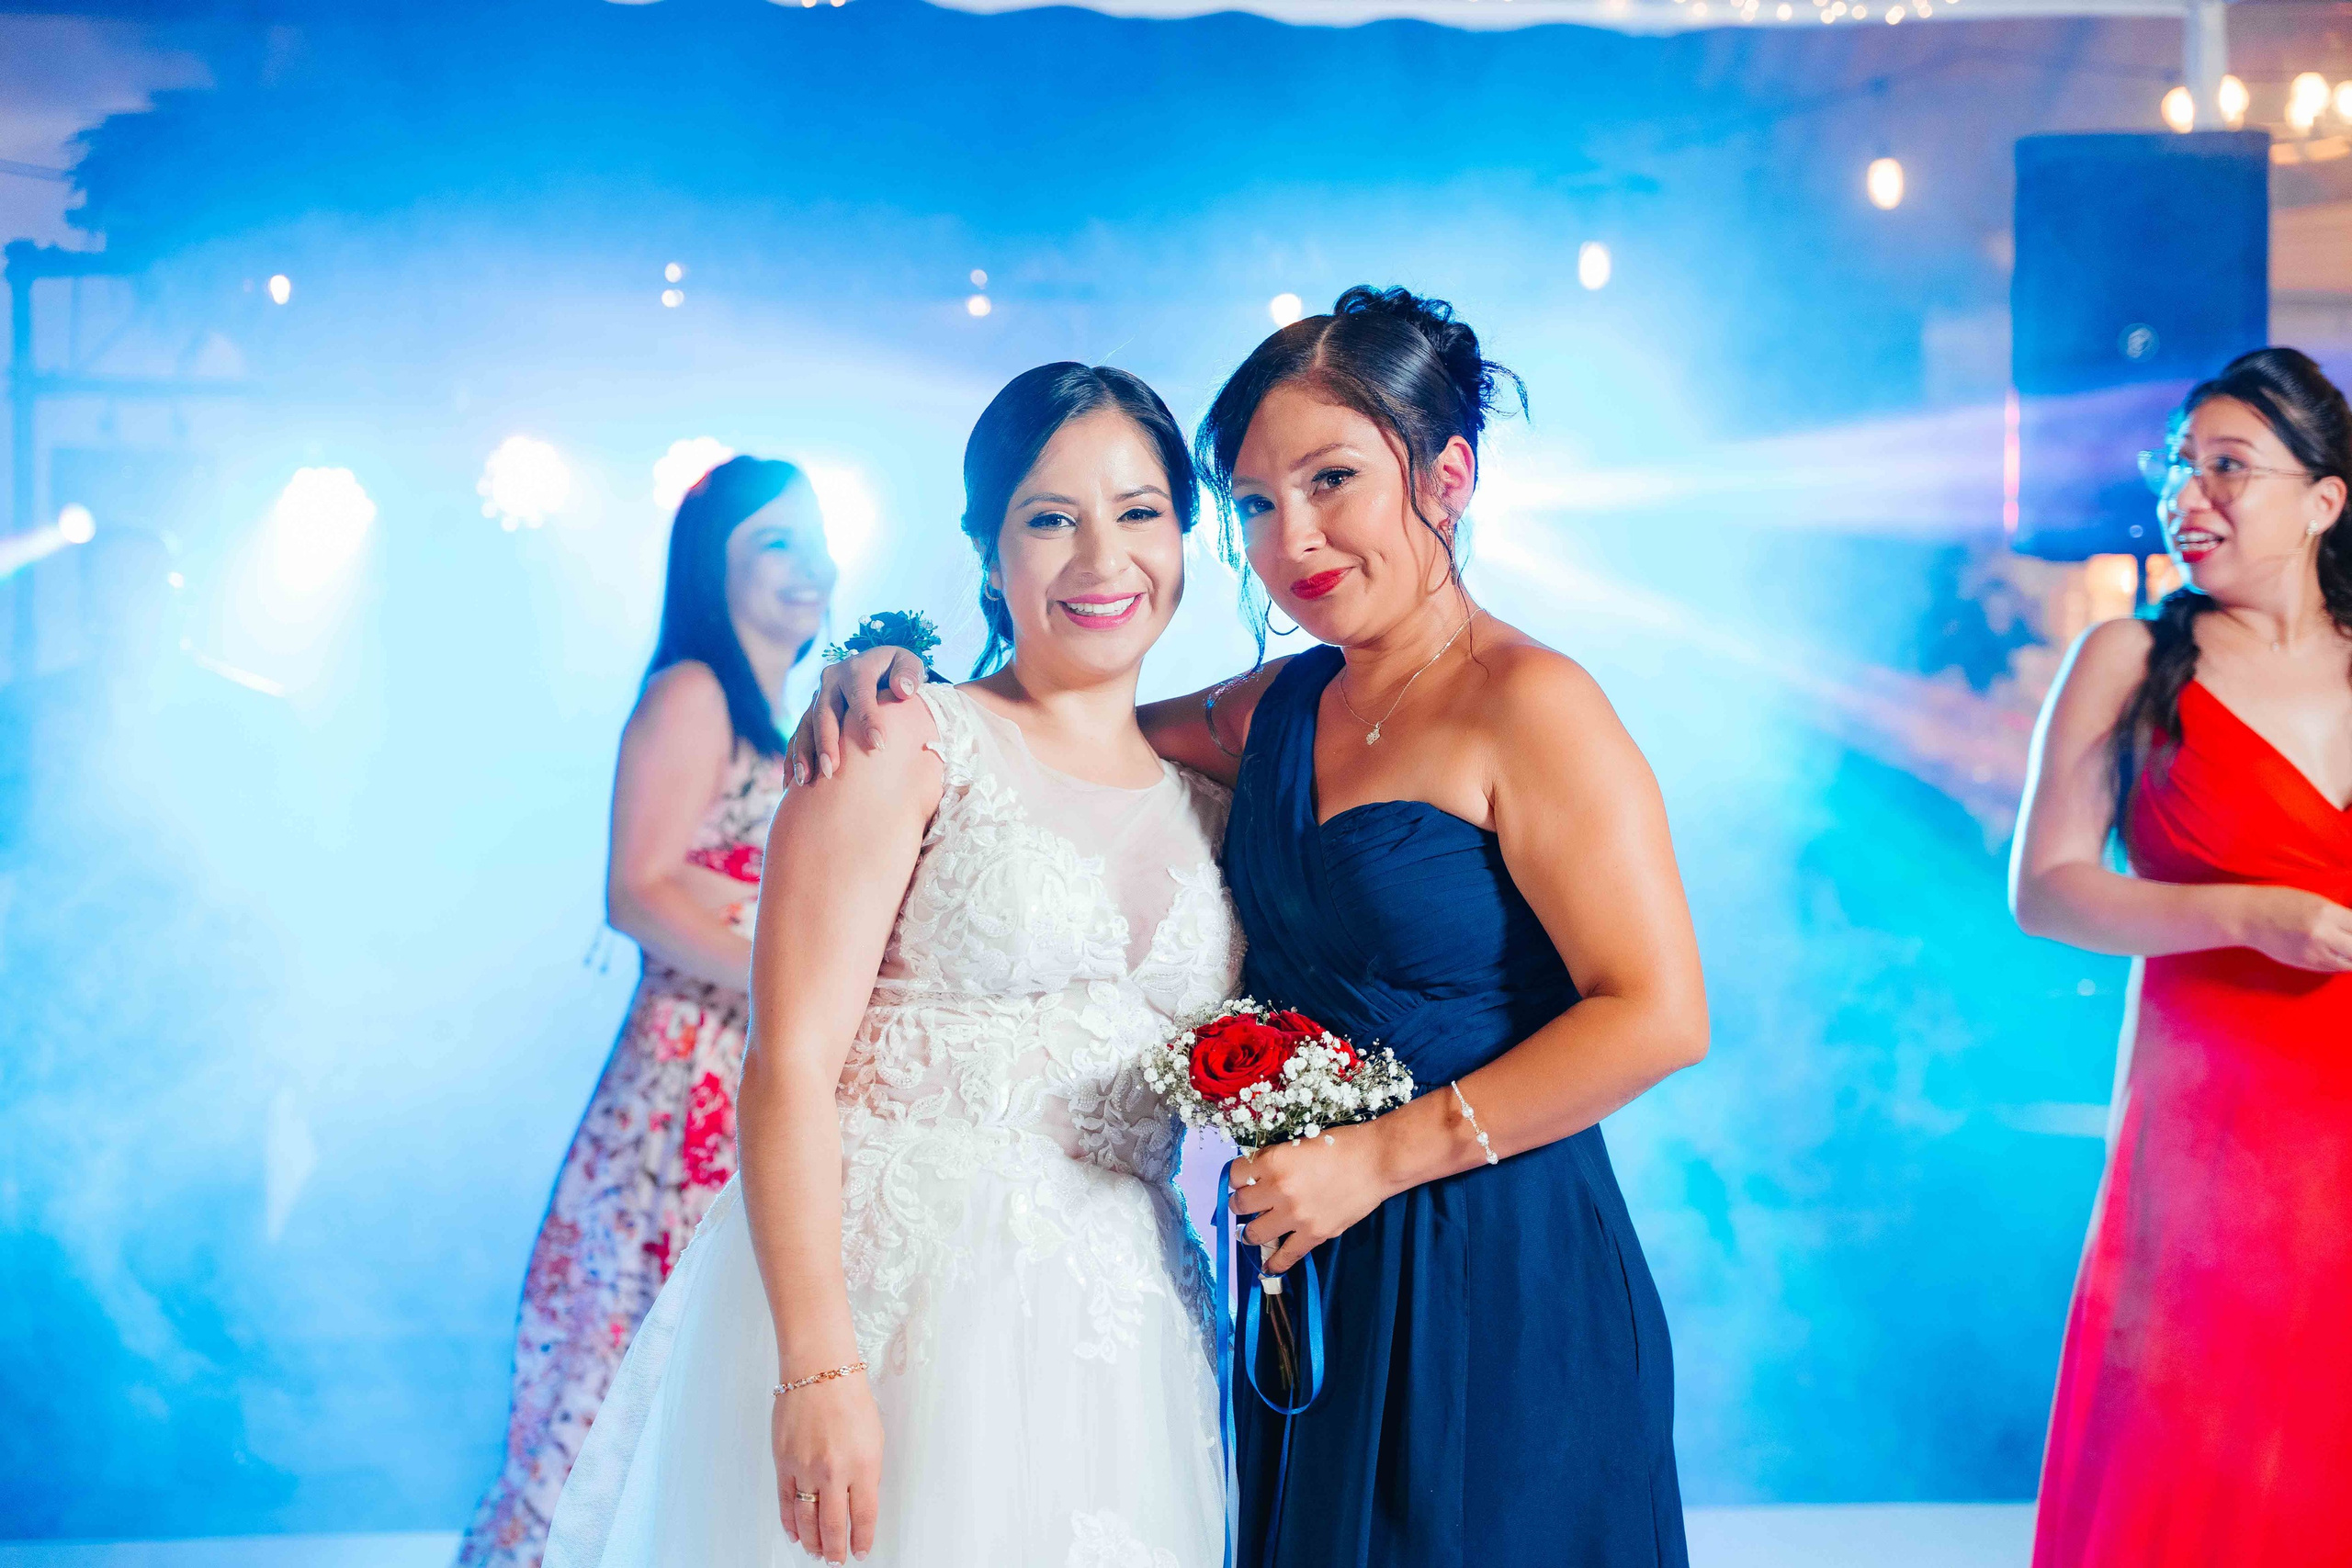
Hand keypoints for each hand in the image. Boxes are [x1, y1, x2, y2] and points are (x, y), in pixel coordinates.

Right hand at [772, 1372, 882, 1562]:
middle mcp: (834, 1471)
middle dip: (836, 1549)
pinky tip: (796, 1534)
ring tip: (817, 1552)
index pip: (864, 1517)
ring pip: (807, 1520)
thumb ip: (868, 1473)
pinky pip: (786, 1502)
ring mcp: (806, 1468)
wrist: (819, 1371)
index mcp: (863, 1465)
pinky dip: (790, 1523)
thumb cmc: (849, 1397)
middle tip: (837, 1560)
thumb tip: (860, 1503)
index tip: (862, 1552)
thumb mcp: (874, 1438)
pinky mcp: (784, 1463)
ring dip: (813, 1542)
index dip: (863, 1540)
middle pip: (834, 1525)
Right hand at [787, 647, 927, 786]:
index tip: (879, 745)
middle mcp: (832, 681)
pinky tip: (791, 783)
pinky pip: (797, 736)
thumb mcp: (908, 663)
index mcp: (857, 669)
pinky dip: (792, 759)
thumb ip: (909, 673)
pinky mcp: (811, 713)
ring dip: (803, 754)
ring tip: (806, 780)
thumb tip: (903, 689)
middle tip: (831, 770)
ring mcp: (818, 698)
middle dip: (825, 742)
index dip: (868, 719)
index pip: (861, 694)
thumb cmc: (898, 671)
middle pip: (824, 713)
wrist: (877, 667)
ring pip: (805, 726)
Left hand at [1227, 1122, 1395, 1276]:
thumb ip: (1274, 1160)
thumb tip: (1254, 1176)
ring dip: (1249, 1231)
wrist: (1376, 1161)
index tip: (1242, 1181)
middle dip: (1239, 1204)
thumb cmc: (1340, 1144)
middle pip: (1239, 1204)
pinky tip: (1267, 1265)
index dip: (1237, 1177)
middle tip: (1245, 1204)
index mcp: (1274, 1161)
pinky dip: (1274, 1263)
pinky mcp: (1314, 1234)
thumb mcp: (1298, 1143)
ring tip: (1252, 1230)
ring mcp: (1296, 1216)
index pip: (1235, 1175)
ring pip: (1254, 1233)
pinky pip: (1286, 1256)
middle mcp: (1279, 1190)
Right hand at [2232, 884, 2351, 971]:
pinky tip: (2337, 955)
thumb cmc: (2278, 902)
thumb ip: (2338, 915)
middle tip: (2350, 940)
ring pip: (2350, 963)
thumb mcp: (2313, 901)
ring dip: (2351, 956)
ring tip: (2347, 949)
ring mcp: (2314, 952)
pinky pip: (2334, 968)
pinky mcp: (2306, 963)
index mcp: (2326, 912)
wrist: (2247, 917)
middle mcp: (2323, 934)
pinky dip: (2341, 963)